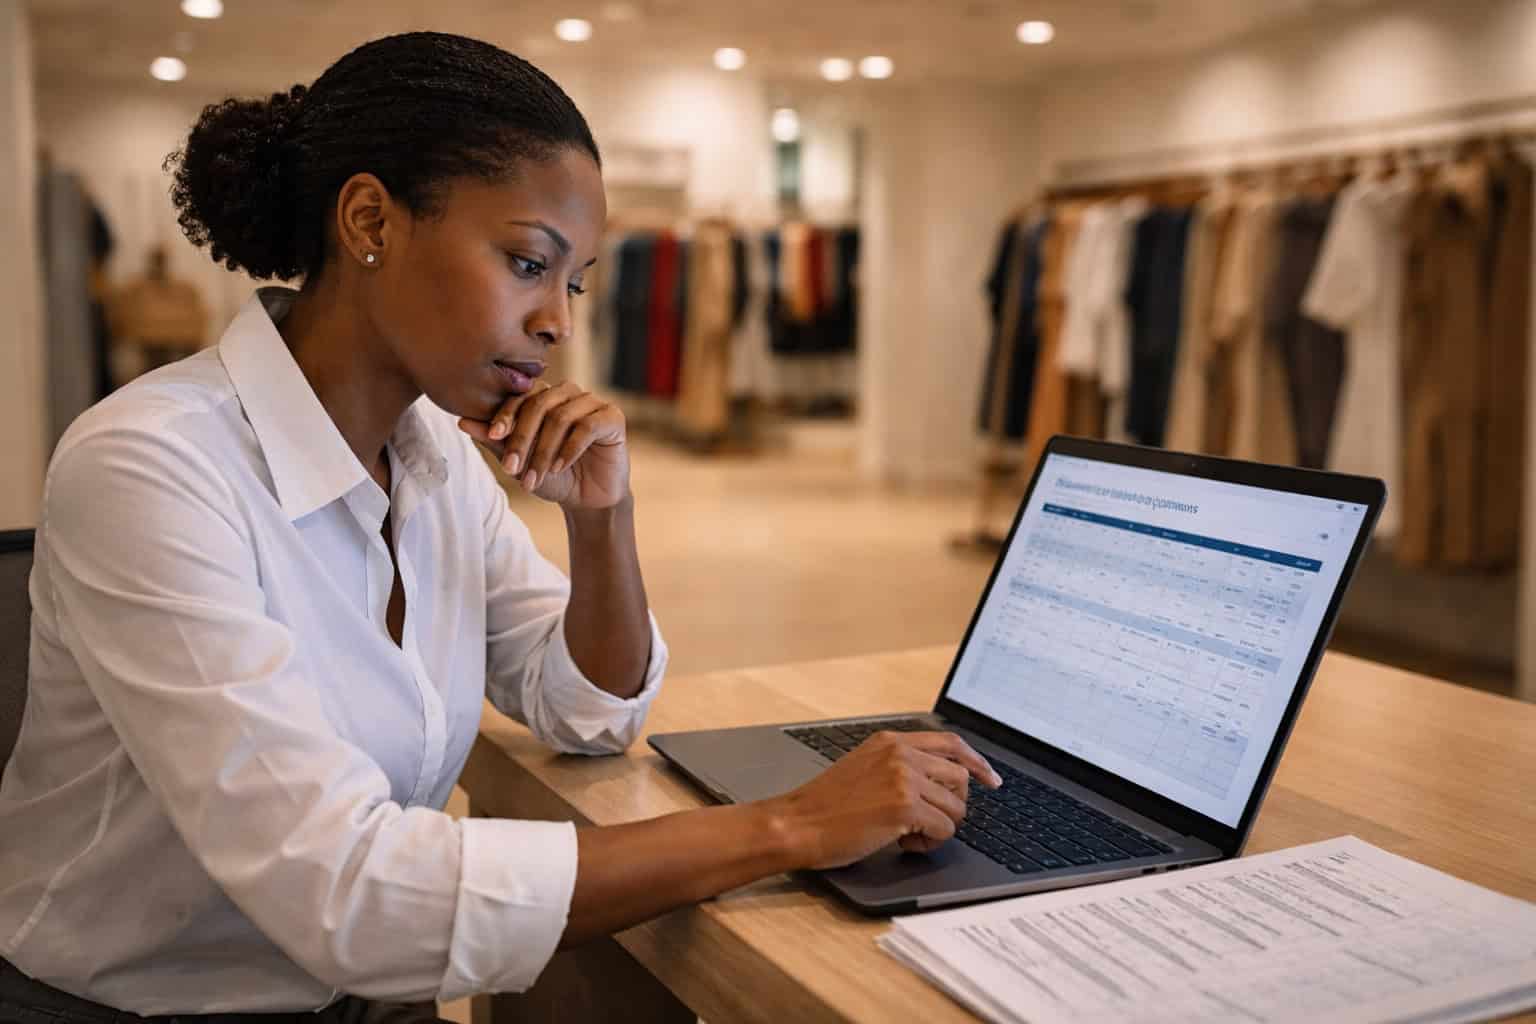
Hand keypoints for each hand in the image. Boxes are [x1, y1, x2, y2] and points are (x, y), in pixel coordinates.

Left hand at [458, 381, 630, 509]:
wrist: (588, 499)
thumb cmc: (553, 476)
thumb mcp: (520, 462)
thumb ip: (495, 441)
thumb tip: (463, 421)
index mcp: (544, 396)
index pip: (521, 396)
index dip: (506, 415)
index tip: (492, 436)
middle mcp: (568, 393)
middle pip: (540, 404)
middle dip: (522, 438)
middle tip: (511, 469)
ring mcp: (592, 402)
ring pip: (561, 416)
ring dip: (544, 451)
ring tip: (535, 478)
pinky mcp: (612, 417)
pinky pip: (587, 426)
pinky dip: (569, 449)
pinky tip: (559, 468)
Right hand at [770, 731, 1001, 870]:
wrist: (797, 824)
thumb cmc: (824, 806)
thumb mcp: (864, 767)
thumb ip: (898, 765)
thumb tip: (938, 782)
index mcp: (891, 741)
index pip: (951, 743)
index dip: (977, 763)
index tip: (991, 780)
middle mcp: (901, 753)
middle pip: (960, 778)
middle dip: (953, 806)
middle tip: (928, 824)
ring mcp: (904, 778)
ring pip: (955, 808)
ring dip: (938, 829)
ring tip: (907, 835)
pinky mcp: (904, 806)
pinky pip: (944, 829)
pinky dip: (929, 843)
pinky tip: (902, 842)